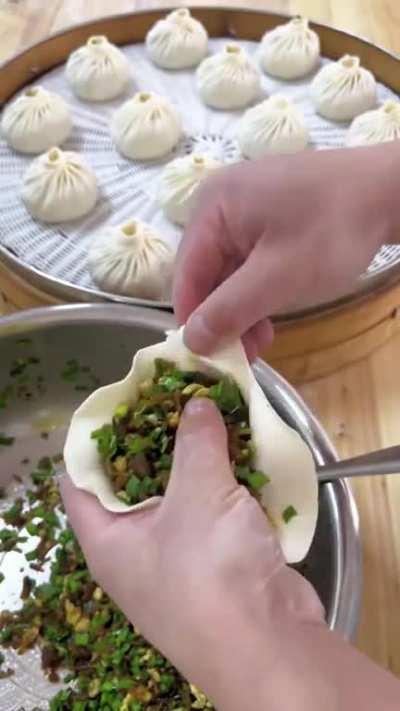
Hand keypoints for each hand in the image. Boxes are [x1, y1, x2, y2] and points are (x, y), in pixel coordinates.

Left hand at [61, 398, 323, 709]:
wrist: (271, 646)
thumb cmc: (211, 568)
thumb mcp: (198, 492)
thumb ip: (195, 441)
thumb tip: (197, 405)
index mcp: (108, 540)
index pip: (81, 481)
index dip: (95, 439)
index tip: (122, 403)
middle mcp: (137, 552)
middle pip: (135, 484)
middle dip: (157, 441)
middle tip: (173, 401)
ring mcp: (180, 560)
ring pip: (181, 497)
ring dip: (198, 460)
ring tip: (210, 414)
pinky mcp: (219, 563)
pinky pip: (214, 514)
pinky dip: (226, 485)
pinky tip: (241, 453)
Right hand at [173, 142, 399, 357]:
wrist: (390, 190)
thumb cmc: (332, 229)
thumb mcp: (278, 277)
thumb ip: (229, 310)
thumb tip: (191, 342)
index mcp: (211, 207)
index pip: (185, 276)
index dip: (193, 321)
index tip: (207, 361)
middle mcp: (219, 204)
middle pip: (204, 274)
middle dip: (221, 318)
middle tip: (241, 358)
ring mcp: (244, 208)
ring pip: (228, 272)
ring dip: (240, 311)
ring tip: (260, 345)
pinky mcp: (267, 217)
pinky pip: (248, 262)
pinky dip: (255, 293)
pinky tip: (269, 319)